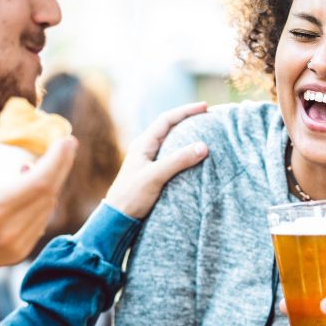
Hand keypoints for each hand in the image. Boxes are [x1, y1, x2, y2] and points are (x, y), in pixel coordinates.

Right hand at [0, 115, 76, 275]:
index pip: (39, 182)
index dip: (58, 160)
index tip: (66, 139)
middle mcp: (10, 230)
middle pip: (49, 193)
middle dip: (61, 166)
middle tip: (66, 143)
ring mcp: (17, 245)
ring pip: (47, 208)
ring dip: (50, 183)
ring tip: (41, 163)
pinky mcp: (18, 253)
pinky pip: (40, 221)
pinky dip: (42, 201)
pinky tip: (29, 187)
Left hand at [104, 102, 208, 218]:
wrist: (117, 218)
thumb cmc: (132, 196)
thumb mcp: (155, 176)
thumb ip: (178, 161)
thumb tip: (204, 146)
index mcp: (143, 144)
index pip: (166, 119)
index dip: (186, 111)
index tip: (204, 107)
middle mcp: (145, 149)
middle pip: (169, 127)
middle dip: (188, 119)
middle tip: (207, 116)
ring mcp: (149, 161)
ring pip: (170, 141)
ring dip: (186, 134)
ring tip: (204, 132)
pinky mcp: (153, 174)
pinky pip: (171, 155)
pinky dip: (184, 151)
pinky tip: (194, 156)